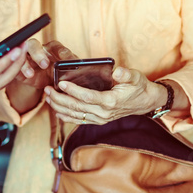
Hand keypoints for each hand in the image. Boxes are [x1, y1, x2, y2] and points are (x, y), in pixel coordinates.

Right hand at [6, 40, 77, 113]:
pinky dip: (20, 68)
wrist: (47, 84)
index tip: (67, 59)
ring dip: (26, 62)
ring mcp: (27, 56)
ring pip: (23, 52)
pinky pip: (16, 64)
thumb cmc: (59, 74)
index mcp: (53, 48)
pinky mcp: (20, 66)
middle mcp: (38, 49)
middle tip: (45, 64)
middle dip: (38, 54)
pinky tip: (28, 75)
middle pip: (34, 45)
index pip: (57, 47)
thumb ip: (72, 67)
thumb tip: (79, 68)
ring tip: (31, 72)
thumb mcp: (67, 71)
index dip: (61, 52)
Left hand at [44, 66, 159, 124]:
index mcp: (110, 101)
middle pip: (76, 107)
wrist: (144, 102)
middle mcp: (103, 113)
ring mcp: (100, 119)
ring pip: (75, 115)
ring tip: (47, 97)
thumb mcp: (135, 77)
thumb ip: (126, 74)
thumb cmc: (138, 87)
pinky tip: (56, 111)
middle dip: (59, 99)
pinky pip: (79, 121)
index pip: (87, 97)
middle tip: (47, 90)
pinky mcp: (98, 121)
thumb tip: (117, 71)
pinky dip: (66, 116)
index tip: (60, 83)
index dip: (73, 91)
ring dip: (59, 107)